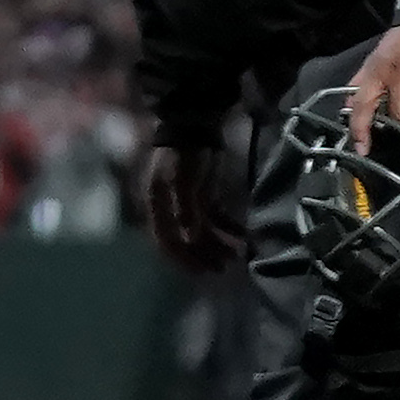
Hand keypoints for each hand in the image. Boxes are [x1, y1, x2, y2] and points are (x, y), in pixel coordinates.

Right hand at [140, 138, 237, 274]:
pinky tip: (242, 236)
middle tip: (223, 268)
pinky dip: (228, 228)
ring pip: (201, 231)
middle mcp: (169, 207)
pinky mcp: (203, 194)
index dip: (182, 258)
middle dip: (202, 255)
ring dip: (217, 244)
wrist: (194, 127)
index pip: (166, 239)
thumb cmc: (185, 155)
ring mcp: (187, 201)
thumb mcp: (183, 181)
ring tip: (236, 255)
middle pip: (184, 239)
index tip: (201, 272)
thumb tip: (192, 238)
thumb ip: (187, 209)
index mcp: (158, 205)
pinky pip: (215, 218)